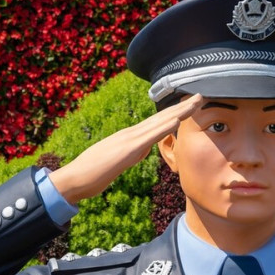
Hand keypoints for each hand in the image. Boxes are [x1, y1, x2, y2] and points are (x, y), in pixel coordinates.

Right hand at [48, 94, 202, 203]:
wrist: (73, 179)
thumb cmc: (93, 173)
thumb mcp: (119, 162)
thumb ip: (132, 154)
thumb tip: (142, 151)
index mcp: (130, 138)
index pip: (157, 122)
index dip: (174, 113)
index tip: (190, 105)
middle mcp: (131, 134)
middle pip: (161, 117)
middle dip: (182, 107)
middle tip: (200, 95)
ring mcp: (129, 139)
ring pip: (159, 122)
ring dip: (179, 111)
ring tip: (197, 101)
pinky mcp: (127, 150)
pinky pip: (150, 136)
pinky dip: (165, 126)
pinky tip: (178, 120)